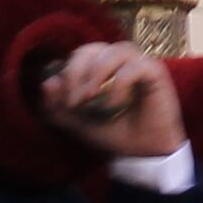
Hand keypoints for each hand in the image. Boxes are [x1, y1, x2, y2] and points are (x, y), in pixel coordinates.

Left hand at [44, 41, 181, 160]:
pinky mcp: (155, 72)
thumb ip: (58, 107)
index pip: (77, 56)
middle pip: (92, 48)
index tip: (65, 104)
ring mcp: (139, 63)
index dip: (67, 75)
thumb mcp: (78, 123)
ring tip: (90, 98)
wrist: (143, 153)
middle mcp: (119, 60)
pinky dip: (119, 84)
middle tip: (75, 100)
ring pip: (115, 51)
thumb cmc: (114, 132)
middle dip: (77, 72)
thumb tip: (47, 84)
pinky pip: (134, 67)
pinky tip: (114, 104)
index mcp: (100, 66)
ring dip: (96, 73)